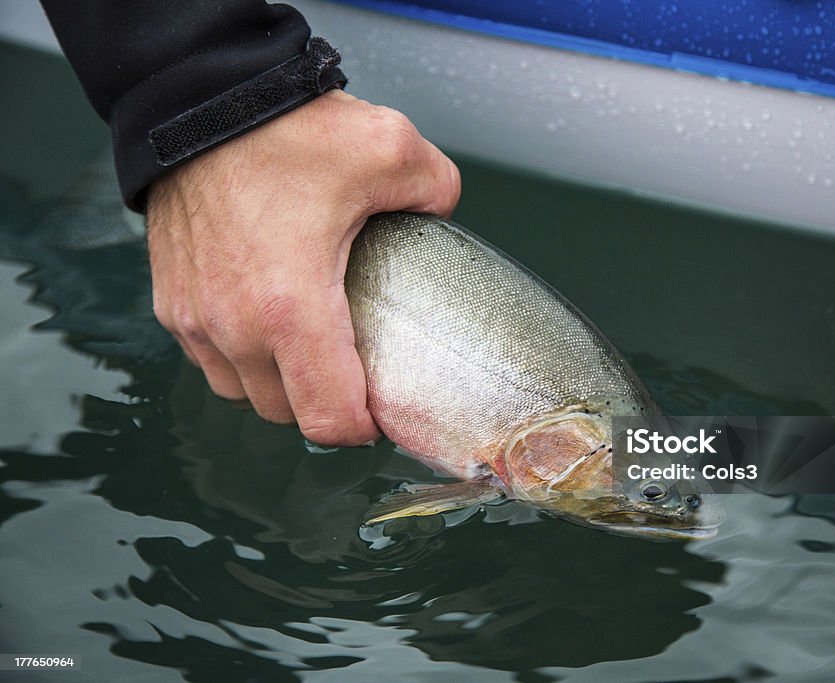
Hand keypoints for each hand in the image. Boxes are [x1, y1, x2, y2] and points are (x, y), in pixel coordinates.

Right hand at [146, 90, 459, 444]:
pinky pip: (210, 360)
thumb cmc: (284, 127)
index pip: (328, 419)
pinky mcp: (170, 301)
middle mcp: (233, 325)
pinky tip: (269, 321)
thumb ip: (437, 190)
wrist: (194, 98)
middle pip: (288, 414)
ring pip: (245, 393)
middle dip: (327, 405)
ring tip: (313, 348)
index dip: (365, 427)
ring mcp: (195, 317)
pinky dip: (243, 357)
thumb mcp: (391, 147)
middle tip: (358, 371)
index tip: (383, 408)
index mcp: (290, 306)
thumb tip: (441, 216)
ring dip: (282, 386)